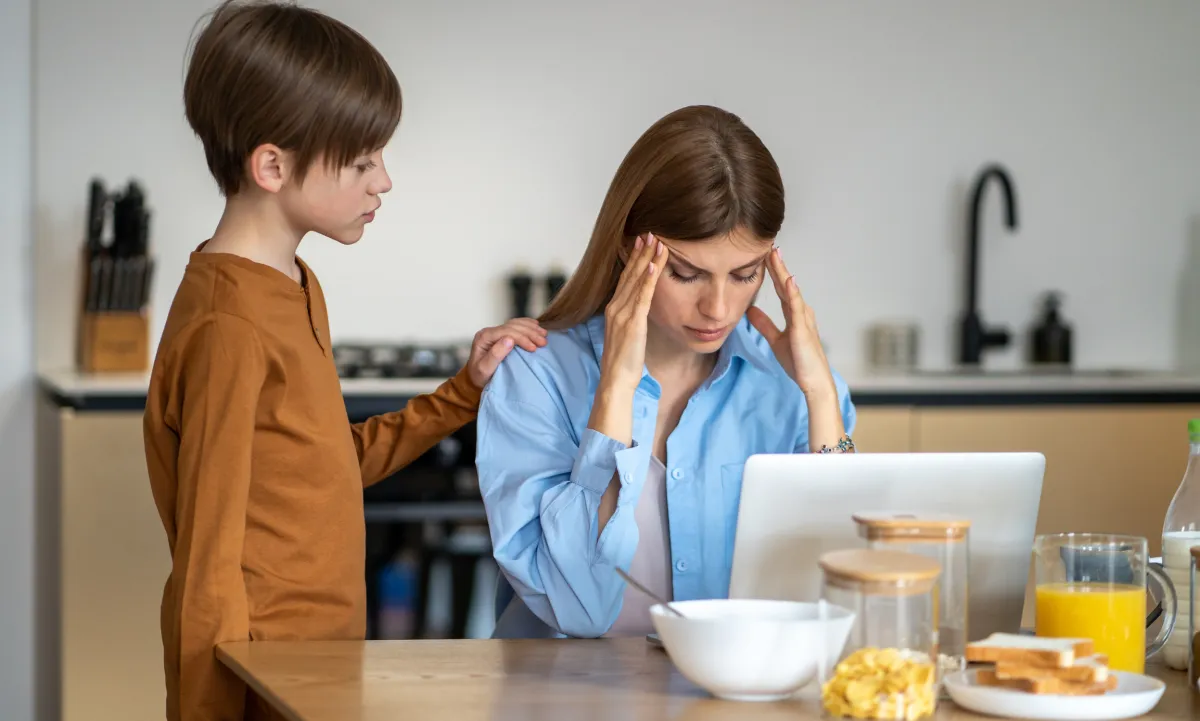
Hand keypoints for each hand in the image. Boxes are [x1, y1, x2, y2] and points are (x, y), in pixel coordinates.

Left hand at [466, 318, 547, 386]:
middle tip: (543, 342)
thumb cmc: (480, 377)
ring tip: (544, 335)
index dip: (522, 338)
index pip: (506, 332)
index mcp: (484, 337)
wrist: (476, 379)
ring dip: (531, 328)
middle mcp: (489, 331)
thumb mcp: (485, 370)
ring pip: (516, 323)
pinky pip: (517, 324)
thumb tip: (509, 339)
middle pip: (513, 326)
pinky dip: (528, 325)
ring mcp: (496, 331)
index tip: (534, 348)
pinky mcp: (502, 333)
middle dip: (530, 333)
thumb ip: (495, 355)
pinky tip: (537, 326)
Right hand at [598, 233, 666, 392]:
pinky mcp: (633, 323)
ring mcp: (623, 314)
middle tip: (649, 232)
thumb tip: (640, 311)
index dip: (634, 259)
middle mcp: (615, 307)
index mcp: (613, 309)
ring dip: (648, 259)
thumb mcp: (626, 335)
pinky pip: (642, 297)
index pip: (625, 278)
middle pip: (630, 274)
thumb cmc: (623, 362)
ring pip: (637, 281)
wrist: (615, 380)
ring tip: (656, 241)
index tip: (641, 242)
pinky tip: (654, 265)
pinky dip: (648, 280)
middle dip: (641, 252)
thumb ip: (631, 319)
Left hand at [746, 247, 835, 397]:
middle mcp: (801, 312)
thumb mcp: (776, 340)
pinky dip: (792, 293)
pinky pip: (796, 308)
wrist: (813, 381)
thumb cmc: (799, 362)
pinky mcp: (803, 329)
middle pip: (786, 284)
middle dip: (777, 265)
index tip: (763, 254)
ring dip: (783, 272)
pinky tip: (788, 280)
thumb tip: (750, 311)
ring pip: (790, 290)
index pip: (781, 288)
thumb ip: (765, 324)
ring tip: (775, 254)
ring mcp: (803, 319)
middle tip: (768, 245)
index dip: (773, 272)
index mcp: (794, 314)